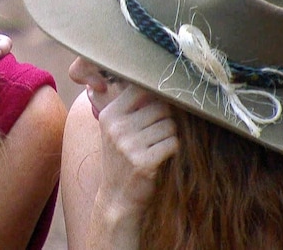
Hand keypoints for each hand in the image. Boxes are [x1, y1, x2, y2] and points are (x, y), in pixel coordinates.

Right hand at [96, 85, 178, 214]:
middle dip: (166, 120)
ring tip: (158, 148)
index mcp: (109, 115)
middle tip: (159, 135)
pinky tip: (162, 158)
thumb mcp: (116, 130)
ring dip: (171, 136)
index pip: (141, 89)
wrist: (117, 198)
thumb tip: (161, 83)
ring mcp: (129, 145)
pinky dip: (173, 150)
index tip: (160, 106)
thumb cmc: (122, 159)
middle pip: (161, 108)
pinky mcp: (143, 162)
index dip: (157, 96)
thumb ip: (133, 107)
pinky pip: (173, 143)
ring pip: (169, 126)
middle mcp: (116, 127)